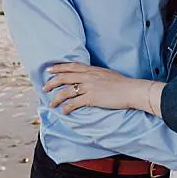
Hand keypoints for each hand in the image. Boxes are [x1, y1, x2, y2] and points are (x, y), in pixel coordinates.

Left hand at [45, 63, 159, 115]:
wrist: (132, 90)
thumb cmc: (123, 84)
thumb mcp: (108, 74)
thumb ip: (97, 74)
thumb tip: (91, 77)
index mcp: (92, 69)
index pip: (71, 66)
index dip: (58, 67)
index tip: (49, 69)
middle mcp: (88, 76)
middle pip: (64, 77)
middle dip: (52, 82)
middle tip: (44, 87)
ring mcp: (89, 87)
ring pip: (66, 91)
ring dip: (56, 98)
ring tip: (52, 103)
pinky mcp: (91, 98)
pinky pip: (74, 103)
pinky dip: (67, 108)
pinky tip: (64, 111)